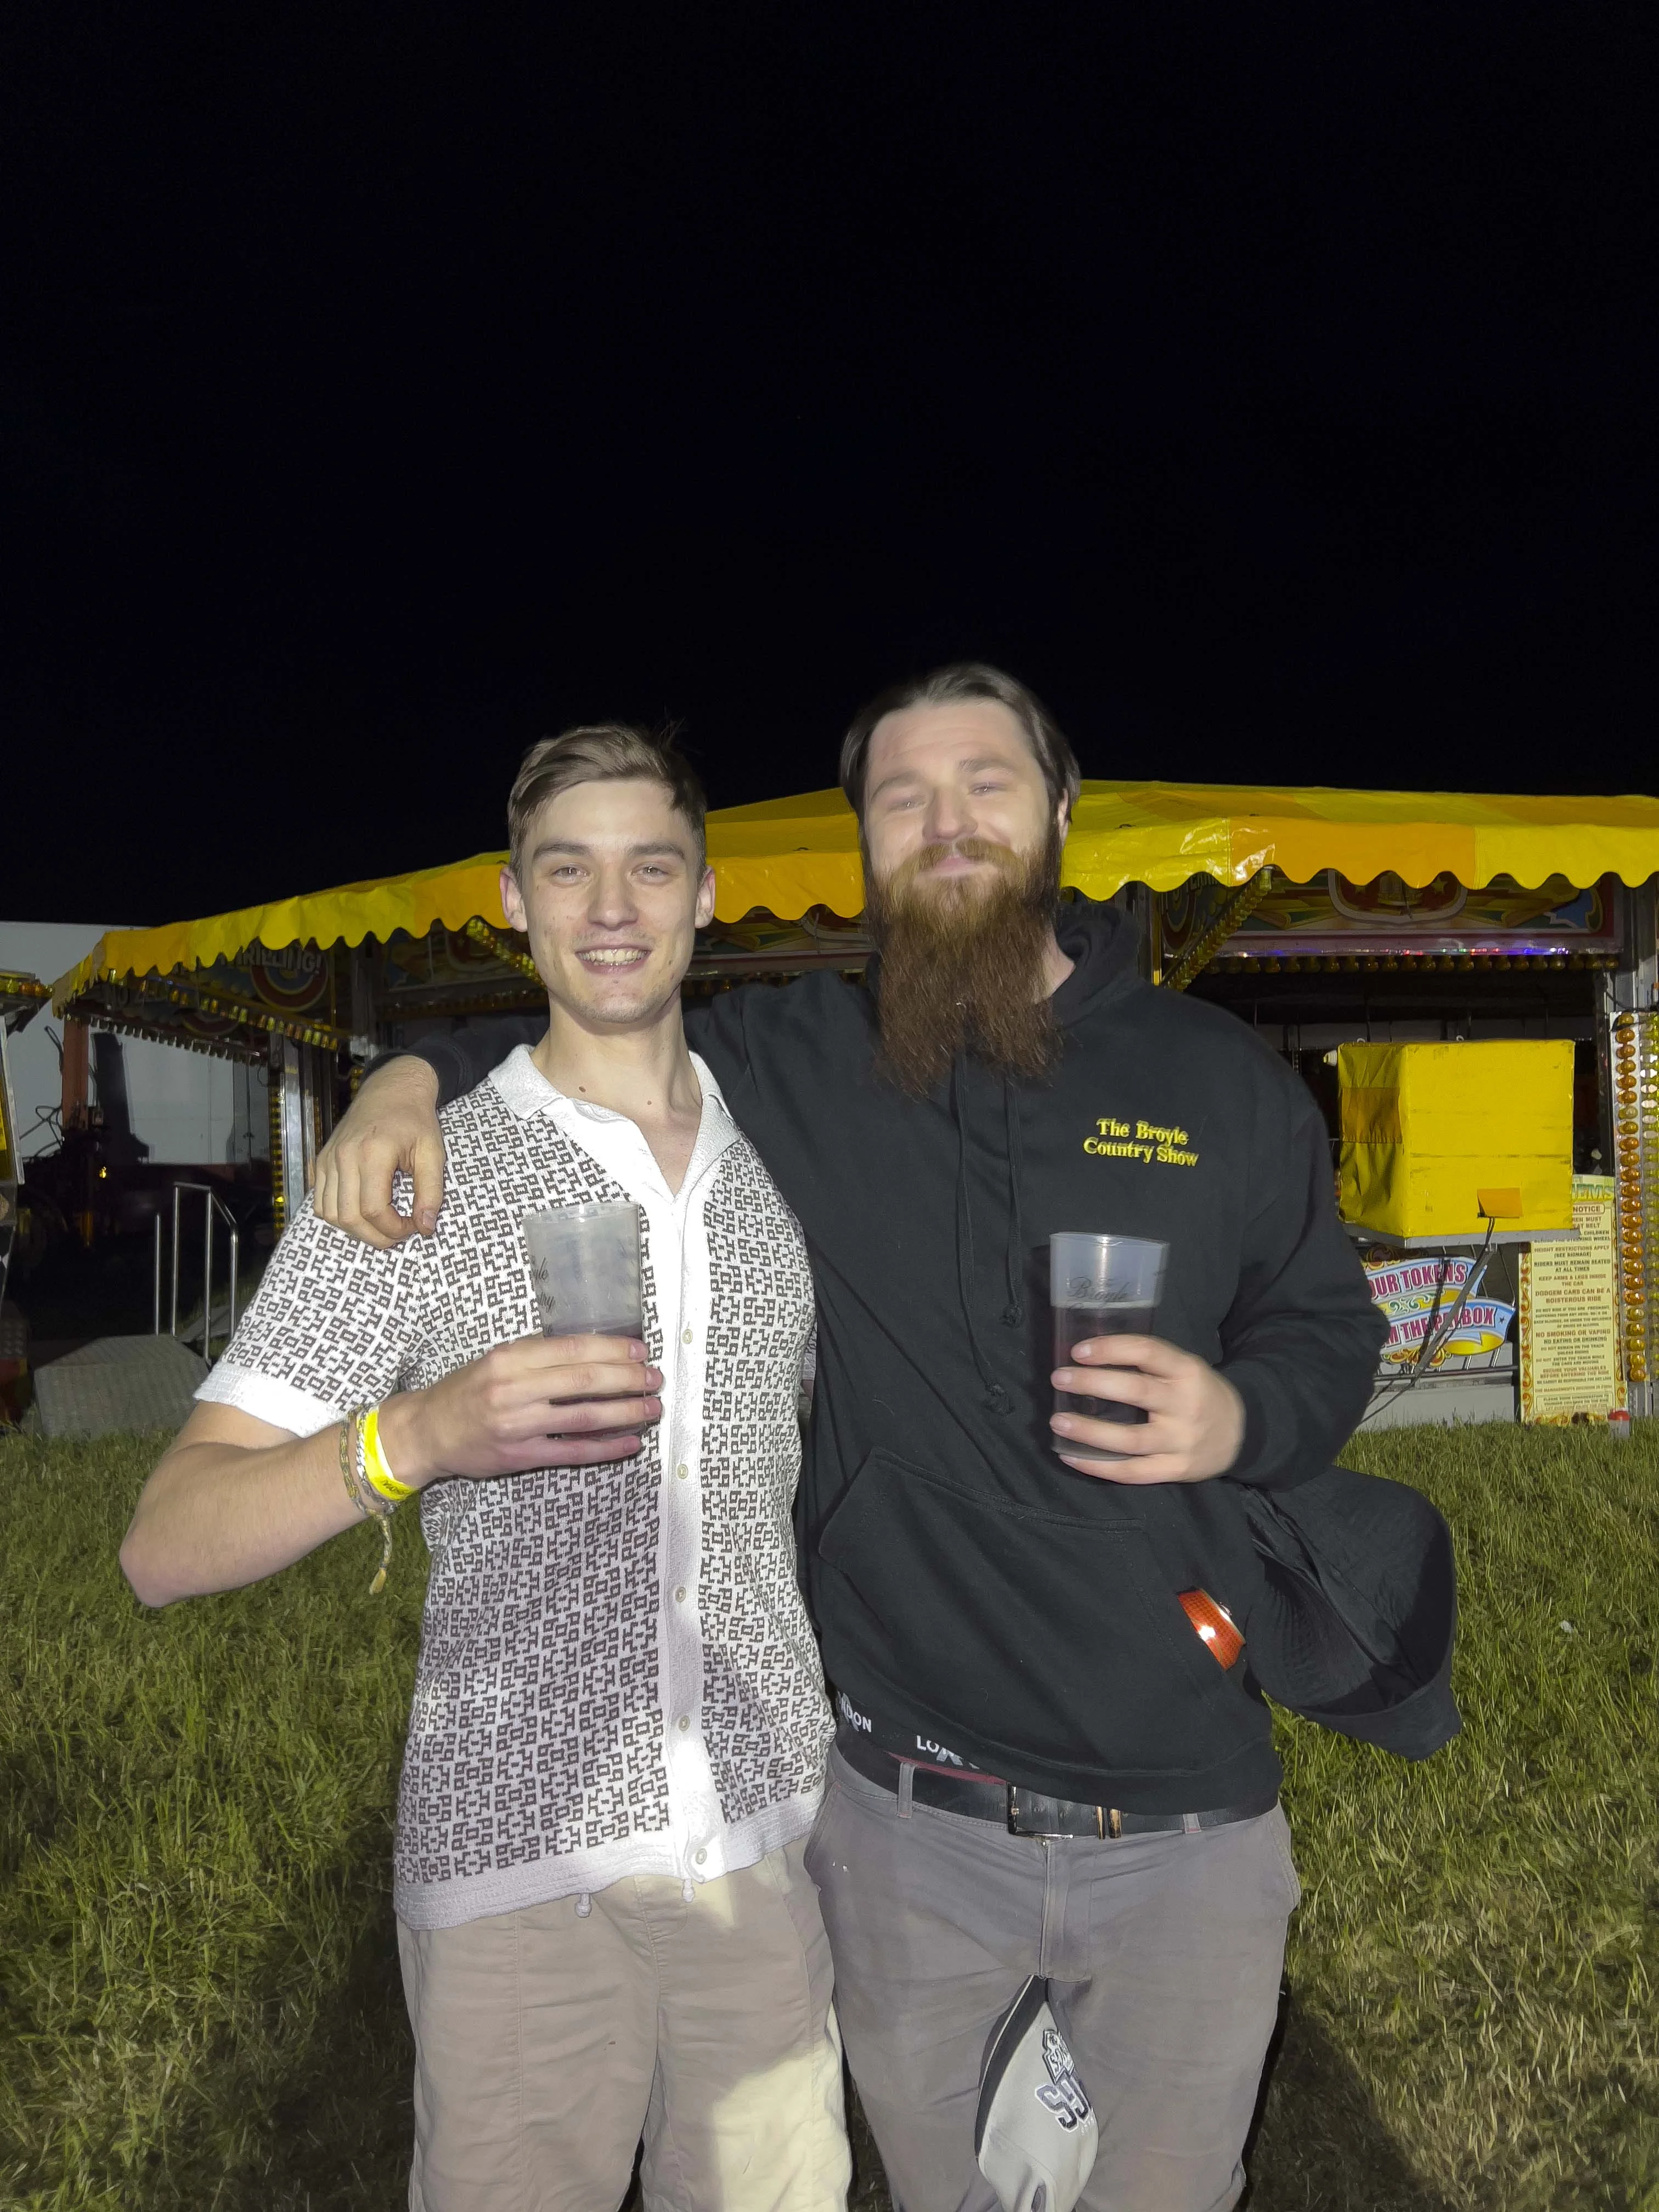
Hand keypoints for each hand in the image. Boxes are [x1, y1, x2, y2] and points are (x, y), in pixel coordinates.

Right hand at [316, 1056, 444, 1246]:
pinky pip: (319, 1201)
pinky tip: (361, 1210)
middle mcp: (343, 1157)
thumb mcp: (433, 1153)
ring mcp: (328, 1159)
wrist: (392, 1089)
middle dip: (375, 1237)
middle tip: (398, 1233)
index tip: (413, 1226)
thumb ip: (432, 1192)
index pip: (373, 1210)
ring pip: (329, 1214)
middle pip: (348, 1218)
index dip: (394, 1229)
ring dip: (355, 1230)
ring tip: (381, 1225)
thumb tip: (426, 1228)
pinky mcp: (321, 1161)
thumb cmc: (415, 1120)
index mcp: (372, 1154)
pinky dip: (337, 1215)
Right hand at [380, 1331, 663, 1482]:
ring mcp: (518, 1425)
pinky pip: (572, 1452)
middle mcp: (514, 1389)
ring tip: (651, 1409)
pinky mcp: (520, 1456)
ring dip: (625, 1412)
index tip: (640, 1350)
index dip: (612, 1349)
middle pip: (584, 1380)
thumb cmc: (467, 1391)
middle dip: (627, 1379)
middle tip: (654, 1379)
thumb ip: (538, 1356)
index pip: (572, 1349)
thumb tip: (595, 1352)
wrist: (427, 1431)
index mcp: (510, 1359)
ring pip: (584, 1416)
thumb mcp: (497, 1360)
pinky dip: (605, 1448)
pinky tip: (630, 1443)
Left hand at [1050, 1335, 1243, 1485]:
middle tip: (1059, 1379)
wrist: (1241, 1433)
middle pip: (1135, 1391)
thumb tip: (1087, 1357)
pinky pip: (1132, 1472)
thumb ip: (1148, 1364)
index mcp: (1188, 1371)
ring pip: (1129, 1439)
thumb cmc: (1198, 1394)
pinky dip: (1097, 1467)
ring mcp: (1181, 1441)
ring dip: (1088, 1431)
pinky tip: (1070, 1457)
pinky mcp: (1176, 1470)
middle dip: (1091, 1384)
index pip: (1147, 1352)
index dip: (1111, 1348)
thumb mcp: (1185, 1368)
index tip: (1078, 1351)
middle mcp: (1186, 1405)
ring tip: (1058, 1422)